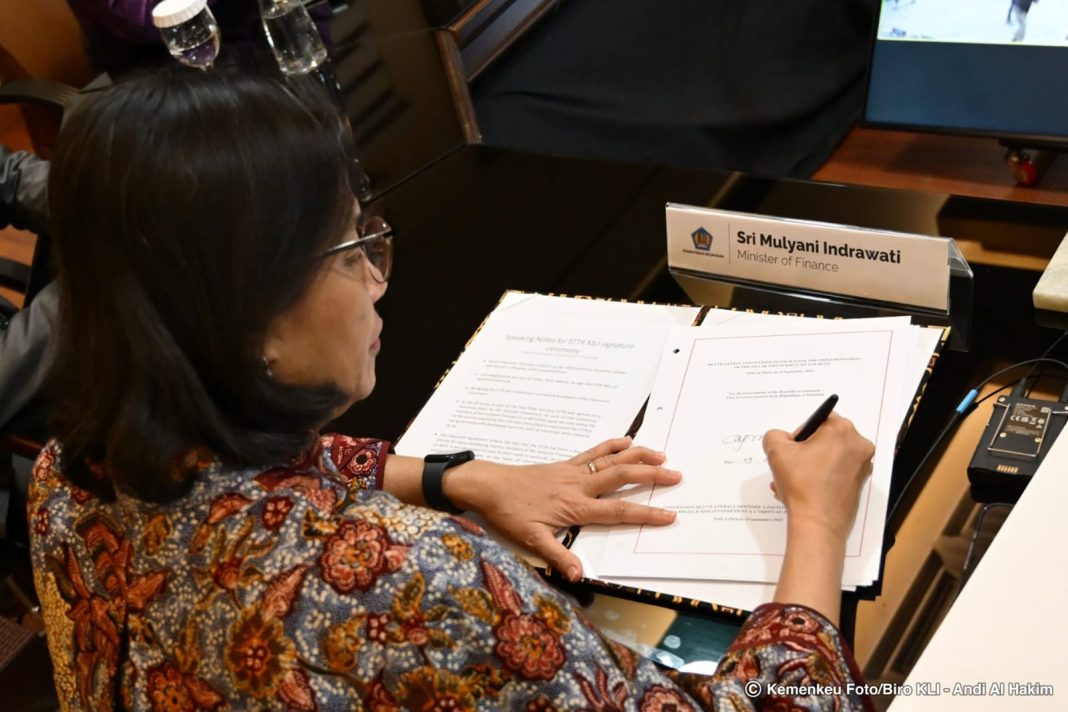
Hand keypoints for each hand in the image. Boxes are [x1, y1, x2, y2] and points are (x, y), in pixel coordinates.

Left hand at [445, 437, 680, 580]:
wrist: (489, 485)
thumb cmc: (510, 513)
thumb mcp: (531, 539)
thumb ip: (558, 556)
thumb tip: (579, 576)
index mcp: (576, 507)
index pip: (618, 512)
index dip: (645, 514)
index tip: (669, 515)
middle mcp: (579, 486)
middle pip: (622, 478)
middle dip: (650, 477)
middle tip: (676, 476)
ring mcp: (573, 472)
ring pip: (611, 460)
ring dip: (637, 457)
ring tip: (660, 456)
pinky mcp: (565, 465)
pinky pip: (593, 452)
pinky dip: (612, 446)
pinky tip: (626, 441)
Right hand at [763, 413, 874, 542]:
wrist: (817, 524)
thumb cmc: (801, 484)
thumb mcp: (776, 451)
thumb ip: (775, 435)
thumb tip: (782, 439)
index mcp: (842, 431)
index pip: (819, 419)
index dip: (801, 433)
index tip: (793, 449)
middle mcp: (859, 446)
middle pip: (826, 439)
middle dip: (806, 450)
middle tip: (792, 465)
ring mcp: (862, 467)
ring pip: (830, 457)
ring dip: (811, 465)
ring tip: (792, 482)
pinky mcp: (860, 485)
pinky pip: (837, 473)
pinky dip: (821, 478)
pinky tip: (803, 491)